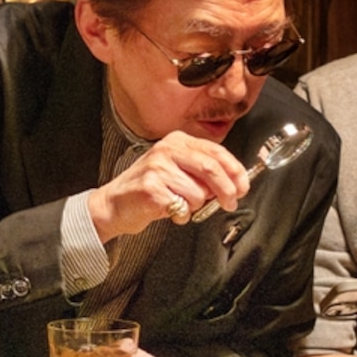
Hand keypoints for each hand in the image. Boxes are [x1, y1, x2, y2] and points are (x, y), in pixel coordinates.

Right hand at [89, 131, 251, 241]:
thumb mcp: (175, 170)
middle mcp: (166, 150)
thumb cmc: (147, 188)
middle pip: (211, 169)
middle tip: (230, 203)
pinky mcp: (151, 189)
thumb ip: (202, 172)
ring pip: (198, 193)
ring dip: (194, 206)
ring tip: (178, 204)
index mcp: (176, 141)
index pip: (215, 151)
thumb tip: (234, 183)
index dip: (235, 170)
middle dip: (226, 190)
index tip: (243, 186)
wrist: (114, 204)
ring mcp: (157, 169)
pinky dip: (181, 215)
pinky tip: (168, 211)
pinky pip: (182, 208)